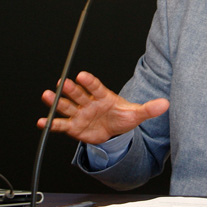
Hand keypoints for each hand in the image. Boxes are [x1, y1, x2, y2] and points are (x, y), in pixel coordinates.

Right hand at [37, 71, 169, 144]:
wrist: (113, 132)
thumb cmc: (122, 117)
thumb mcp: (136, 114)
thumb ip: (149, 109)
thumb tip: (165, 104)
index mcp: (103, 96)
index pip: (96, 86)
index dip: (89, 81)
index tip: (82, 75)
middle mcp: (88, 102)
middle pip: (78, 94)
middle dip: (70, 89)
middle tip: (62, 82)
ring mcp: (80, 113)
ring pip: (66, 106)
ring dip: (56, 101)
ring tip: (46, 95)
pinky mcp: (73, 126)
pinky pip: (60, 124)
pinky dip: (51, 123)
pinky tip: (41, 122)